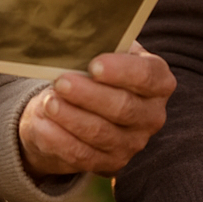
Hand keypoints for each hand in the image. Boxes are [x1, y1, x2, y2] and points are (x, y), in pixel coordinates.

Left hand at [18, 41, 175, 177]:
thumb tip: (76, 37)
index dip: (121, 71)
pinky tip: (43, 123)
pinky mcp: (112, 163)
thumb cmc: (97, 69)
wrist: (85, 103)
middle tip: (62, 82)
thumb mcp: (105, 51)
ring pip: (101, 133)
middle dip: (89, 95)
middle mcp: (152, 115)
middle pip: (123, 107)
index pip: (147, 76)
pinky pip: (83, 155)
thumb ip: (99, 45)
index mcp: (159, 81)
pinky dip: (60, 139)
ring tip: (49, 102)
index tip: (93, 65)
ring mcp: (134, 143)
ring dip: (71, 117)